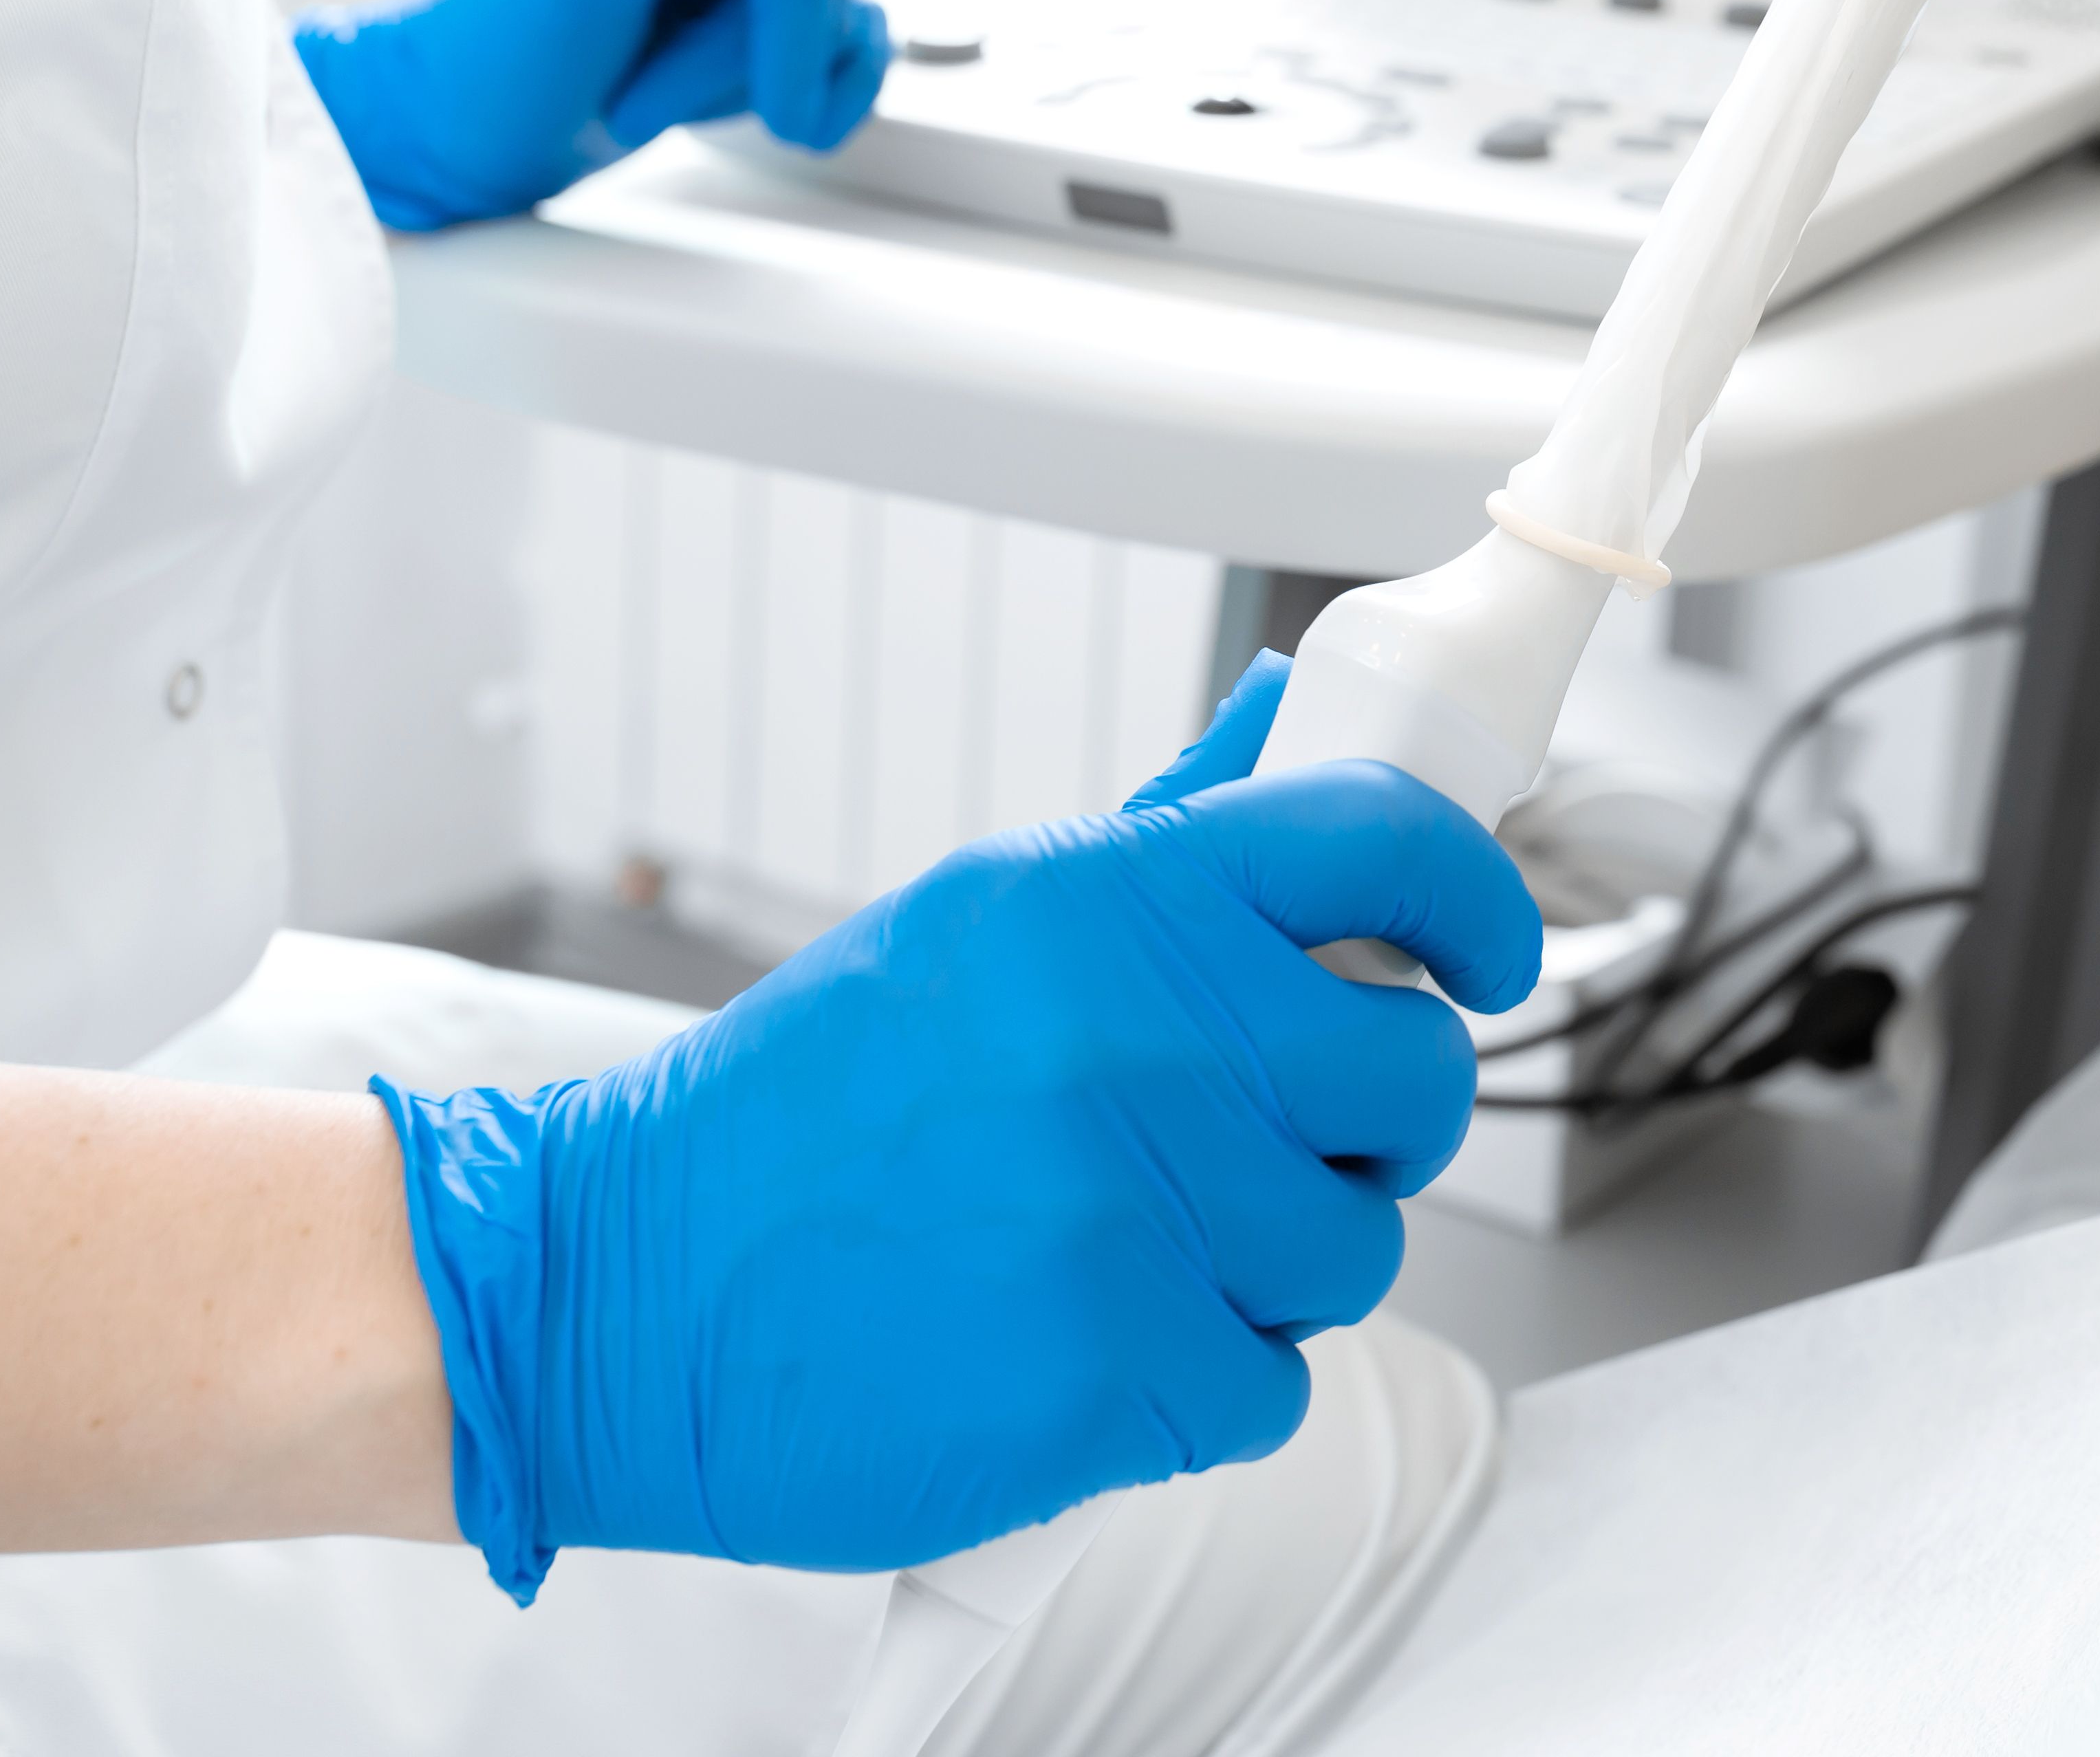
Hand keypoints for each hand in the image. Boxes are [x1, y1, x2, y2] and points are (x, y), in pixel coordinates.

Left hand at [296, 0, 892, 227]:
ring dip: (759, 88)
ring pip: (836, 18)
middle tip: (645, 105)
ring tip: (652, 106)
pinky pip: (848, 50)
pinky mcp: (749, 27)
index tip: (768, 104)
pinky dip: (830, 96)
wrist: (458, 136)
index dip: (782, 13)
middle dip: (742, 61)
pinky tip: (790, 126)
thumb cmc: (500, 46)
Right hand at [374, 655, 1539, 1597]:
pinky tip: (1091, 1339)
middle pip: (1415, 1071)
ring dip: (1277, 1260)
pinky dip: (1202, 1380)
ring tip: (1134, 1242)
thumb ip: (1165, 838)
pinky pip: (1274, 1379)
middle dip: (1367, 1115)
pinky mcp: (1123, 1372)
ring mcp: (1142, 1210)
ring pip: (1359, 1242)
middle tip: (1267, 1133)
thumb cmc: (802, 1112)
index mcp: (1112, 901)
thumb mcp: (978, 922)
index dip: (1476, 899)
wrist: (613, 1287)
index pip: (1390, 839)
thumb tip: (1289, 720)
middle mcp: (1145, 1037)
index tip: (1486, 952)